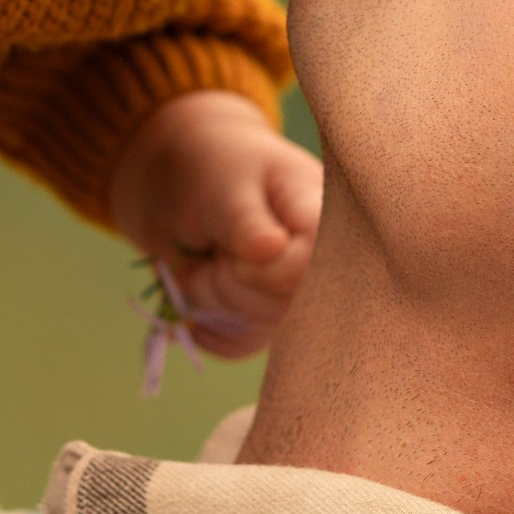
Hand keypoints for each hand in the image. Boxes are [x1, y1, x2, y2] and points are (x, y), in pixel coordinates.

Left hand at [109, 91, 321, 353]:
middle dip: (230, 284)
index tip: (232, 250)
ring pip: (257, 331)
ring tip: (210, 256)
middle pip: (283, 311)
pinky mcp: (270, 322)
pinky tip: (203, 285)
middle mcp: (324, 264)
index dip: (265, 274)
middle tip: (216, 247)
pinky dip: (207, 320)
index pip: (313, 272)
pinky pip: (239, 345)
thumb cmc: (215, 168)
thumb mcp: (223, 183)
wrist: (187, 179)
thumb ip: (244, 219)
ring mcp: (299, 298)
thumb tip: (271, 250)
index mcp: (327, 218)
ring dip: (212, 298)